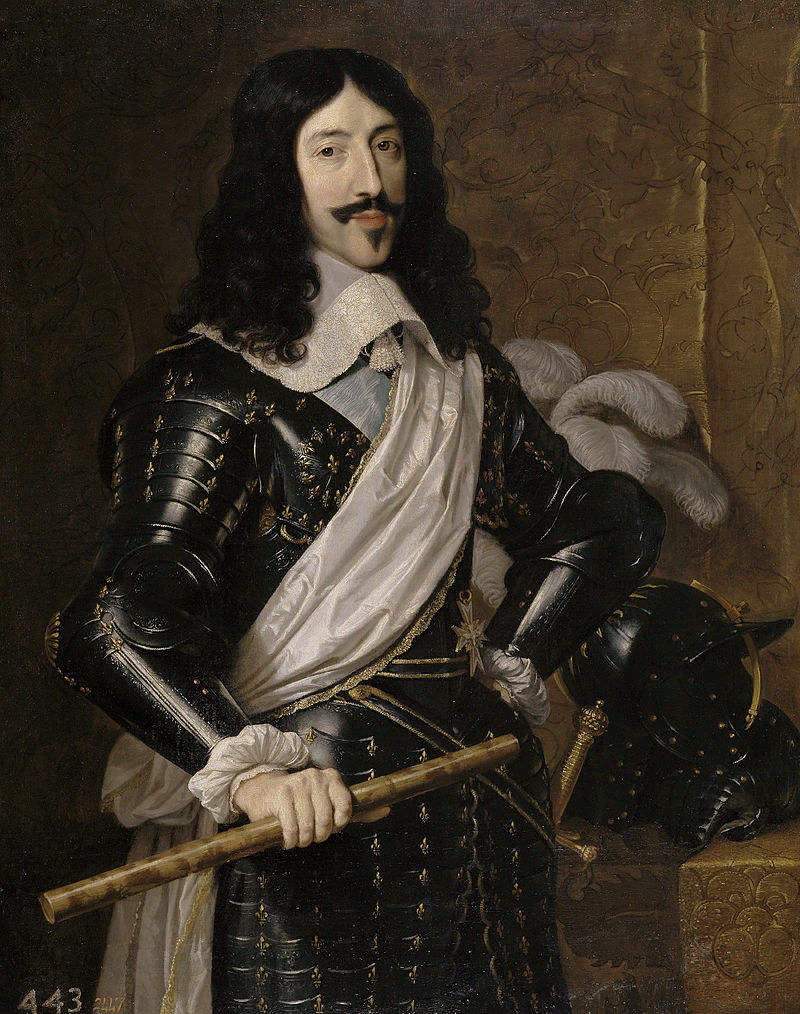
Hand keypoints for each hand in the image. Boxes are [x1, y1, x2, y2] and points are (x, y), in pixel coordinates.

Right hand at [233, 767, 353, 848]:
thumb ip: (354, 809)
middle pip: (326, 819)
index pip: (345, 805)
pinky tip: (288, 841)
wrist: (264, 791)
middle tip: (313, 838)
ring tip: (300, 839)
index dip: (339, 824)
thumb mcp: (327, 800)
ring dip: (304, 840)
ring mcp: (297, 785)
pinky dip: (291, 841)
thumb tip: (385, 812)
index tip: (331, 828)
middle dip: (320, 836)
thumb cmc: (301, 801)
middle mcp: (315, 777)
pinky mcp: (281, 795)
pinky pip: (291, 828)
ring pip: (308, 826)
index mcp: (331, 777)